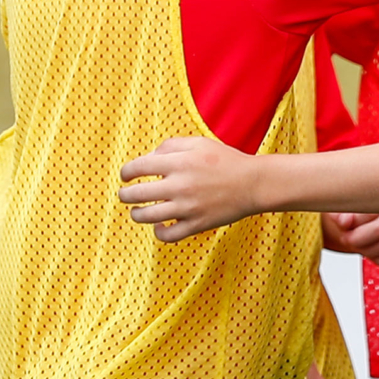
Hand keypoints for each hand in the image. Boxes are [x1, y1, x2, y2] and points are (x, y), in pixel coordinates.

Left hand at [119, 136, 261, 241]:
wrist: (253, 184)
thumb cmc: (225, 161)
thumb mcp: (198, 143)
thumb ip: (170, 146)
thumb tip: (147, 159)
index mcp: (178, 163)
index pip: (137, 168)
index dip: (125, 173)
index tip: (126, 177)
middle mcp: (180, 185)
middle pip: (135, 194)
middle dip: (125, 195)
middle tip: (126, 196)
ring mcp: (188, 207)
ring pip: (146, 217)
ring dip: (136, 214)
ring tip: (138, 211)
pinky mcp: (197, 224)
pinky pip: (168, 235)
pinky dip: (158, 232)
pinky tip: (160, 226)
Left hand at [323, 210, 378, 266]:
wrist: (361, 218)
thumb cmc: (352, 210)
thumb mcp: (342, 207)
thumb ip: (341, 212)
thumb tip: (345, 222)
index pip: (370, 212)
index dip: (353, 224)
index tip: (342, 226)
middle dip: (358, 239)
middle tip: (347, 238)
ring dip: (367, 251)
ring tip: (358, 244)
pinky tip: (372, 254)